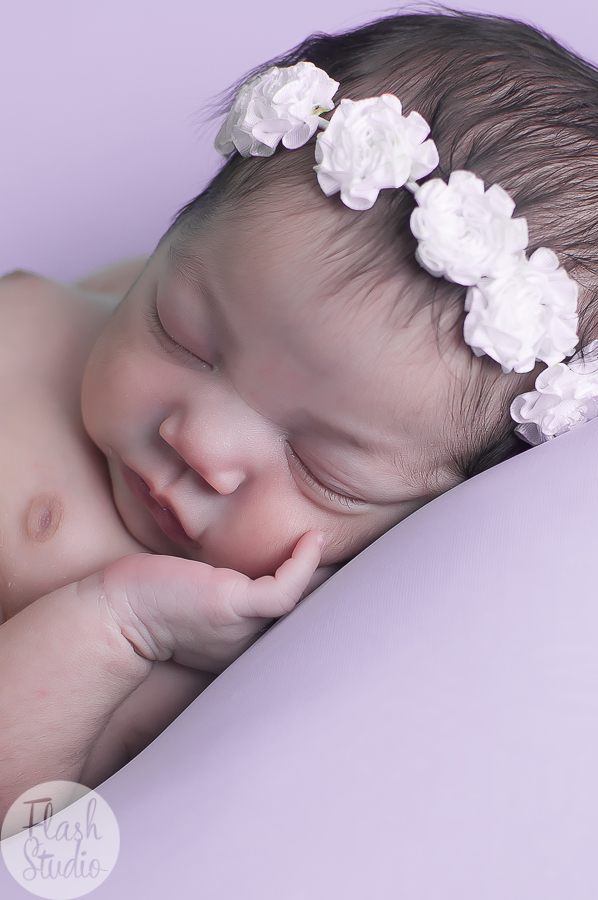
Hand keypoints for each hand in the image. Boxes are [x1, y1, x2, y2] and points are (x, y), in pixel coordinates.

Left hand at [100, 531, 324, 672]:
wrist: (116, 612)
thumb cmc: (159, 601)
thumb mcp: (208, 598)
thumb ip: (239, 590)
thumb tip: (261, 557)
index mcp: (253, 640)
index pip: (301, 620)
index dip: (326, 596)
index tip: (340, 564)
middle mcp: (258, 638)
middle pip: (311, 616)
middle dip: (340, 590)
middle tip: (363, 555)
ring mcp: (248, 624)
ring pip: (306, 605)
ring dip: (329, 574)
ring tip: (337, 540)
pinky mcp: (234, 605)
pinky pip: (284, 588)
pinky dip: (303, 562)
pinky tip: (313, 539)